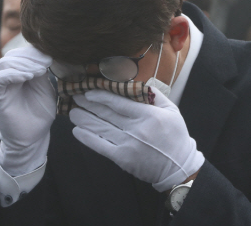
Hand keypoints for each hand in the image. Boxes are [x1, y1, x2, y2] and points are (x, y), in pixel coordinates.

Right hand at [0, 45, 55, 175]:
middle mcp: (8, 78)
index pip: (22, 54)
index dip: (35, 52)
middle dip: (30, 56)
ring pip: (5, 63)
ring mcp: (1, 87)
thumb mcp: (44, 88)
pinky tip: (27, 77)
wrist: (33, 137)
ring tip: (39, 71)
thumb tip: (43, 55)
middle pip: (13, 56)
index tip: (50, 58)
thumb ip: (41, 72)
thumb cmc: (39, 113)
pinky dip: (13, 74)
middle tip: (46, 63)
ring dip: (24, 64)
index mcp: (20, 74)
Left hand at [70, 87, 203, 191]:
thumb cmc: (175, 136)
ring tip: (72, 112)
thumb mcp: (172, 110)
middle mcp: (136, 128)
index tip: (89, 91)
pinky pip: (101, 146)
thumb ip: (156, 95)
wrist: (178, 166)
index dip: (102, 96)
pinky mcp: (122, 158)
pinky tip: (77, 131)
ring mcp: (128, 144)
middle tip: (76, 97)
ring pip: (100, 128)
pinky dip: (87, 138)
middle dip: (89, 104)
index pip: (119, 102)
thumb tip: (138, 84)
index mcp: (148, 114)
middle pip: (106, 113)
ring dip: (84, 119)